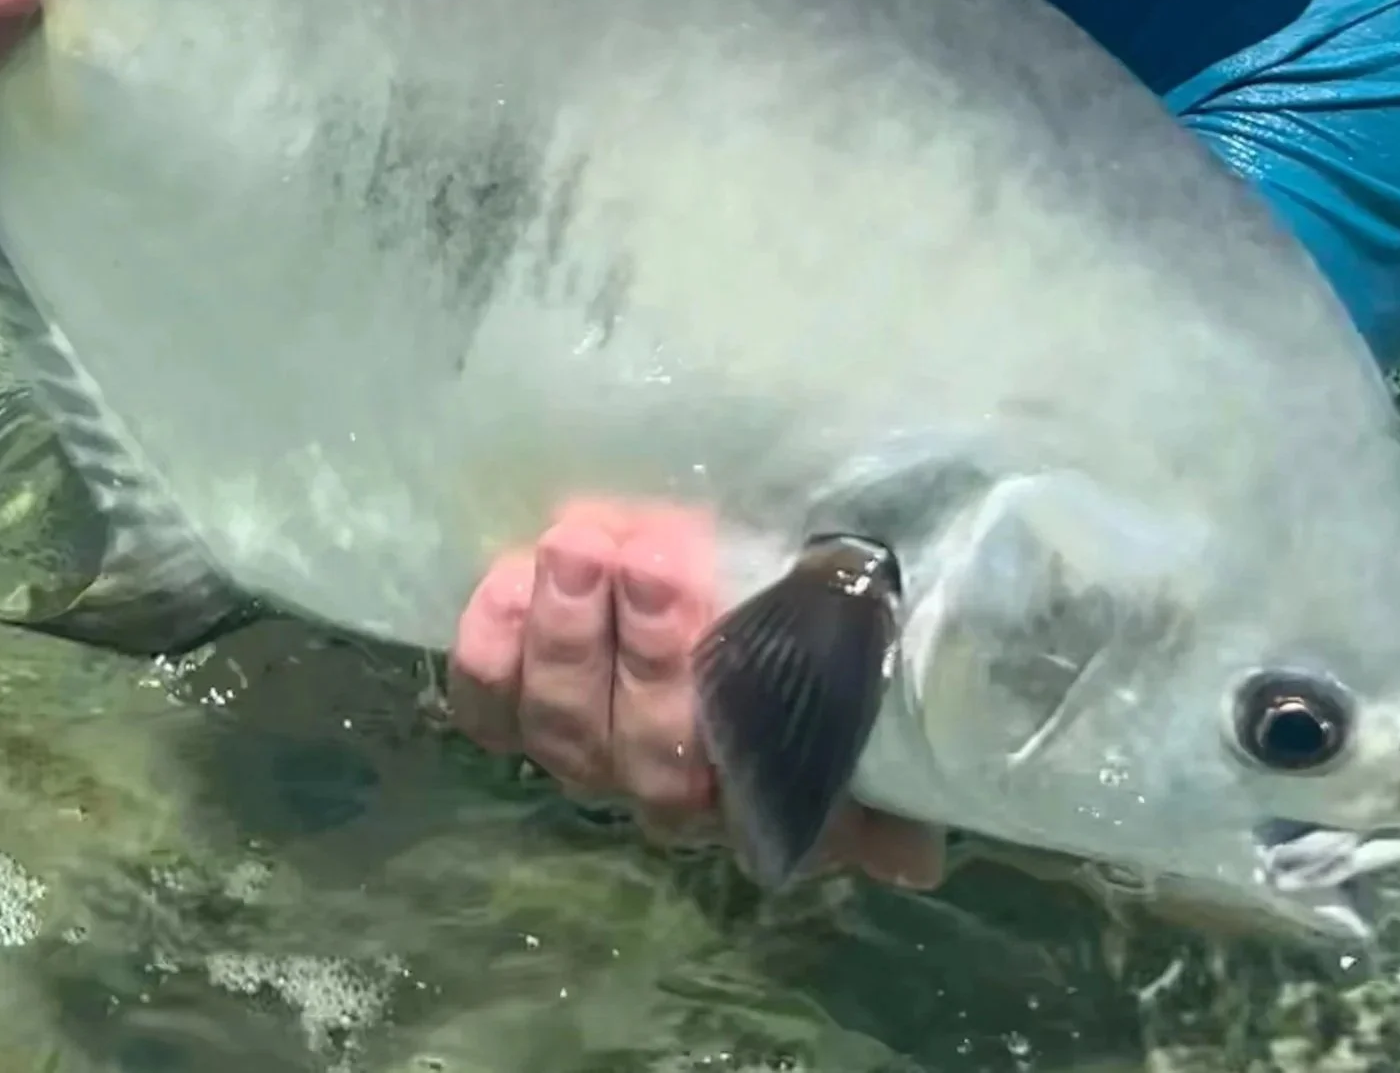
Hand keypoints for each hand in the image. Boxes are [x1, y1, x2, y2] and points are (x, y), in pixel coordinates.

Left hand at [446, 499, 944, 887]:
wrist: (670, 554)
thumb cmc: (775, 596)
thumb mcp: (838, 645)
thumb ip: (867, 729)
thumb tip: (913, 856)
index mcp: (753, 782)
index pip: (741, 782)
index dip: (735, 712)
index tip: (739, 631)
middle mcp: (661, 784)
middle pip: (645, 751)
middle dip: (648, 652)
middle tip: (645, 554)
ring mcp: (579, 747)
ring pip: (561, 727)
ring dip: (567, 636)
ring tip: (577, 545)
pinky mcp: (509, 711)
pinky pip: (486, 710)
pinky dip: (489, 650)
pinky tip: (508, 581)